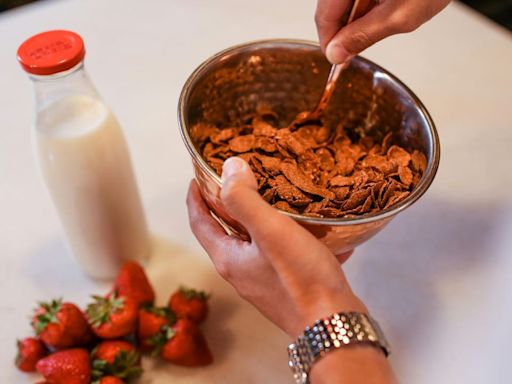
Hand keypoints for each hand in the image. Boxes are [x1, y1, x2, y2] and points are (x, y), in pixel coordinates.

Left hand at [187, 157, 364, 336]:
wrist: (333, 325)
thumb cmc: (300, 279)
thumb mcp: (270, 232)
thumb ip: (244, 199)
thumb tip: (229, 168)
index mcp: (228, 258)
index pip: (200, 222)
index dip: (196, 197)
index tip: (198, 176)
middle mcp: (241, 271)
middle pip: (225, 231)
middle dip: (228, 204)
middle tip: (239, 179)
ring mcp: (263, 281)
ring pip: (255, 241)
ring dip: (260, 218)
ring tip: (275, 194)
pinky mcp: (285, 286)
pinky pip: (282, 252)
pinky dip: (291, 235)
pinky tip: (314, 225)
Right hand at [315, 0, 450, 63]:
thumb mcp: (400, 15)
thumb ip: (363, 36)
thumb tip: (337, 53)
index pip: (324, 16)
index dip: (330, 42)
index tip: (338, 59)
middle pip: (330, 8)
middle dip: (343, 29)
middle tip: (358, 47)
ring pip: (341, 1)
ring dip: (355, 17)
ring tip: (382, 20)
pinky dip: (364, 4)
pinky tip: (383, 6)